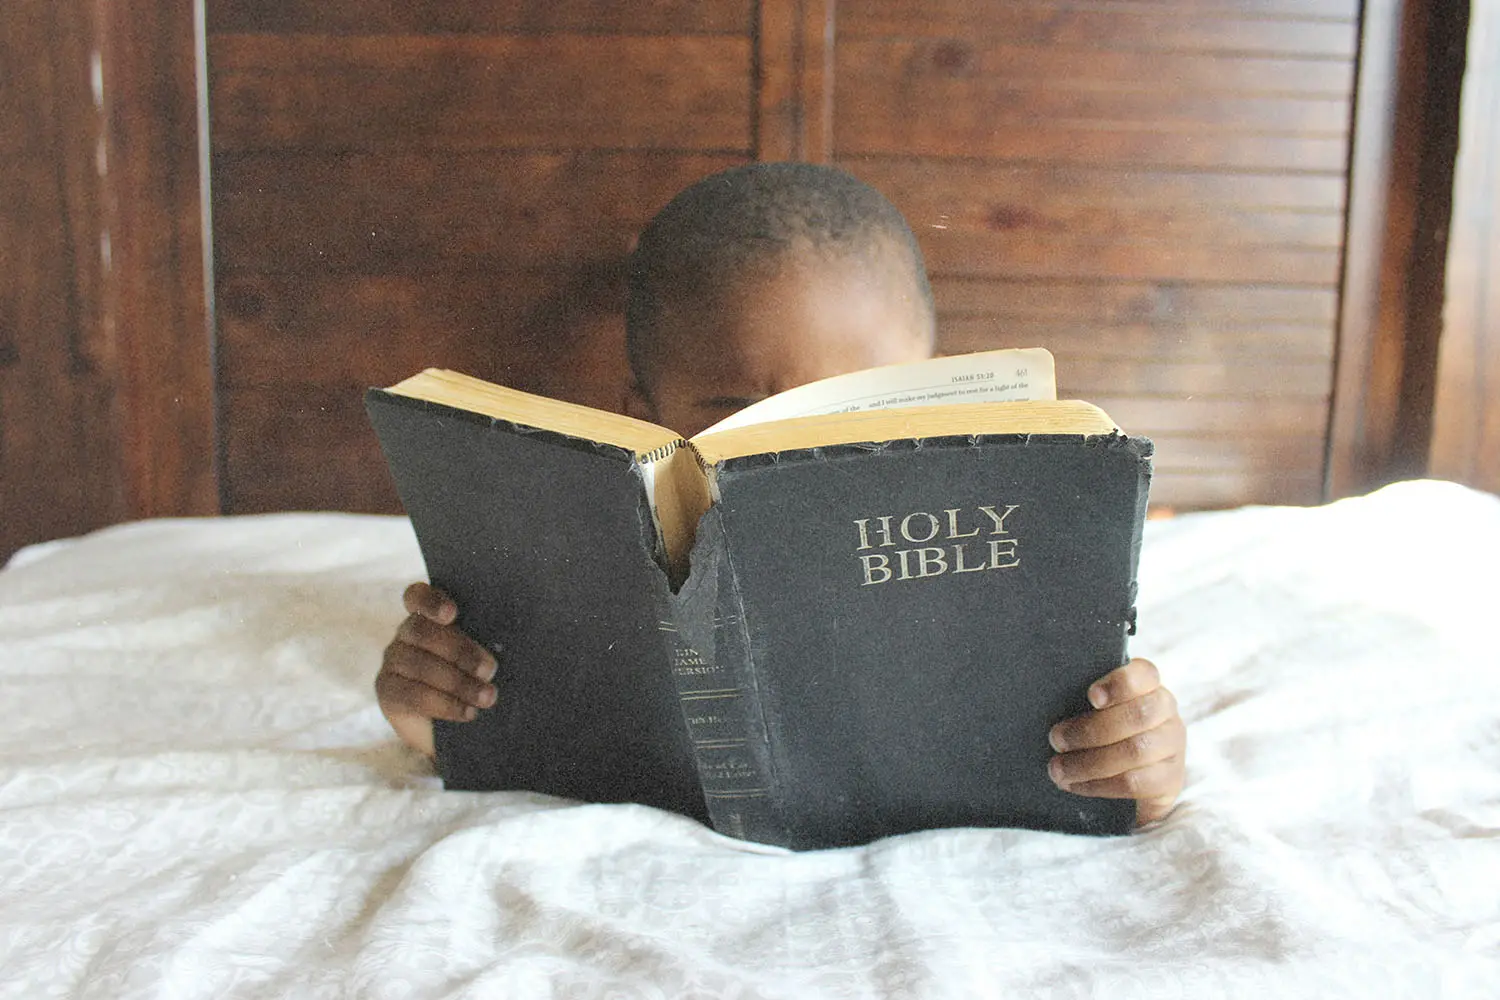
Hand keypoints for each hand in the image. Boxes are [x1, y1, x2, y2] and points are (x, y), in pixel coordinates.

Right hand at [375, 582, 498, 756]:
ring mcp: (394, 661)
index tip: (452, 615)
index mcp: (429, 616)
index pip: (418, 596)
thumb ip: (488, 643)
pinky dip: (444, 704)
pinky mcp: (388, 691)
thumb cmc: (478, 680)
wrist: (457, 727)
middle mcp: (406, 634)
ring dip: (457, 682)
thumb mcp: (484, 658)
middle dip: (459, 650)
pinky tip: (468, 712)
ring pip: (419, 664)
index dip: (431, 601)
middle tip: (490, 670)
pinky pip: (412, 694)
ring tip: (487, 697)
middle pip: (422, 631)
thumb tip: (515, 638)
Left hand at [1047, 658, 1184, 825]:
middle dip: (1090, 730)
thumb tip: (1047, 702)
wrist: (1130, 778)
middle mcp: (1166, 712)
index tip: (1091, 696)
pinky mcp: (1170, 779)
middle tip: (1056, 740)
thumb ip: (1085, 703)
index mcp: (1148, 686)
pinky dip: (1099, 785)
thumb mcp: (1095, 710)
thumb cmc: (1101, 732)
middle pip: (1139, 715)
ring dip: (1089, 762)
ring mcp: (1172, 746)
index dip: (1120, 683)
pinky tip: (1076, 785)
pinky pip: (1136, 783)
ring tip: (1058, 769)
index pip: (1144, 674)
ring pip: (1136, 751)